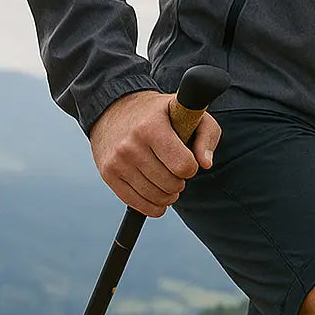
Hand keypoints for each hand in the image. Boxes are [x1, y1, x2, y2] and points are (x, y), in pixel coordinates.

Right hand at [89, 90, 220, 217]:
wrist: (115, 109)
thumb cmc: (160, 115)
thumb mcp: (188, 112)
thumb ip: (207, 136)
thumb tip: (205, 164)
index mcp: (152, 127)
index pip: (184, 166)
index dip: (191, 167)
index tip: (186, 159)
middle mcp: (130, 145)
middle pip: (171, 185)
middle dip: (180, 181)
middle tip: (175, 170)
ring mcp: (117, 162)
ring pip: (156, 197)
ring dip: (168, 194)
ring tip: (167, 180)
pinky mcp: (108, 174)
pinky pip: (138, 204)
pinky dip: (153, 206)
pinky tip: (158, 195)